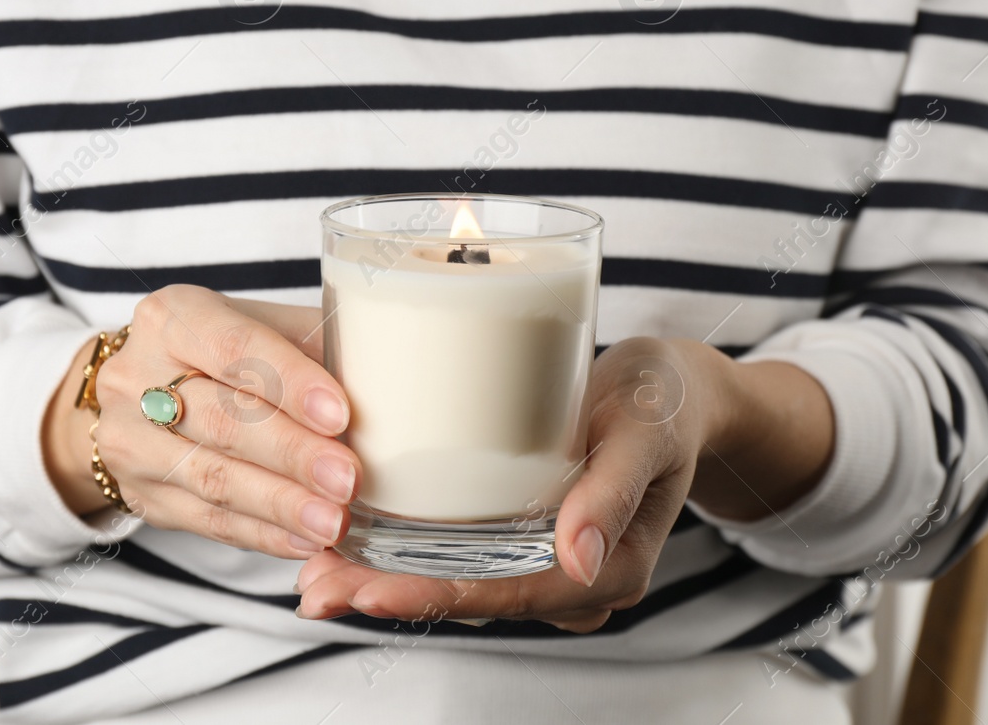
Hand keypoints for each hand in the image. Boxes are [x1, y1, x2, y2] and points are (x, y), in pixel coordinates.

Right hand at [43, 286, 359, 558]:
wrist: (136, 393)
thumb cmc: (220, 354)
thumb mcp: (257, 327)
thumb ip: (311, 344)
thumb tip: (386, 377)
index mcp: (174, 318)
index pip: (236, 347)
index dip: (290, 382)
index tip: (341, 414)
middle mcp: (137, 375)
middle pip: (222, 419)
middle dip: (292, 453)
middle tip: (348, 478)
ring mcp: (129, 440)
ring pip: (212, 478)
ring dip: (281, 504)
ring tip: (334, 521)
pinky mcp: (141, 495)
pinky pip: (208, 521)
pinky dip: (263, 534)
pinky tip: (305, 541)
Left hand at [292, 337, 833, 630]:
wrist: (675, 391)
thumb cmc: (666, 402)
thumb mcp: (647, 431)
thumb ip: (614, 491)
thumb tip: (576, 560)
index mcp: (607, 568)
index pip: (509, 592)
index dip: (436, 595)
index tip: (368, 588)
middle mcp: (569, 577)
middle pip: (471, 596)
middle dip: (389, 594)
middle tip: (314, 586)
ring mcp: (542, 559)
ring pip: (456, 580)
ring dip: (385, 579)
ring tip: (312, 571)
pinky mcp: (520, 534)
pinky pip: (459, 552)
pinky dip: (404, 551)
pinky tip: (350, 539)